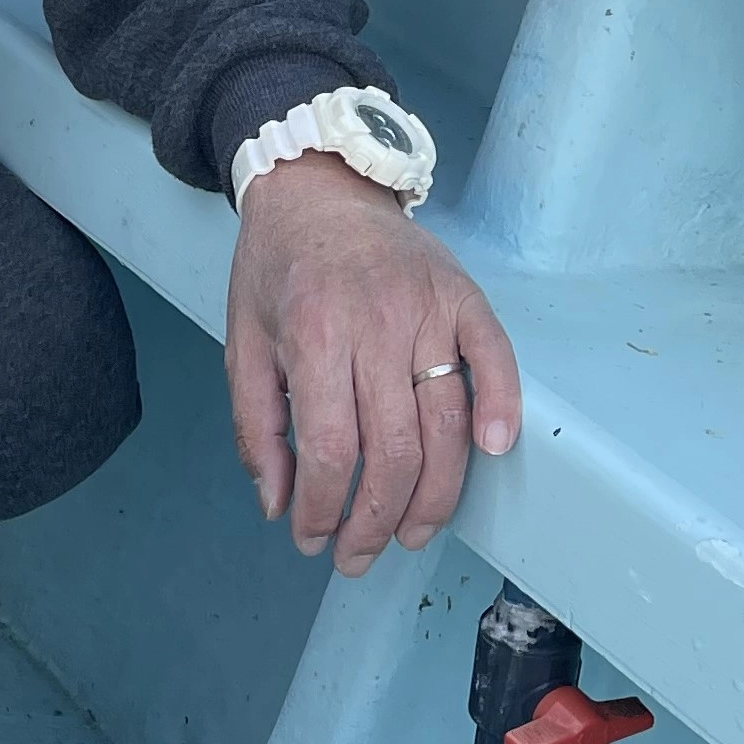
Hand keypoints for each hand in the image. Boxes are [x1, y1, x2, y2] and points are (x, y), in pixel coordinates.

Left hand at [224, 154, 520, 571]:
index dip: (325, 508)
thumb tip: (278, 504)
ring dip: (435, 495)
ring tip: (413, 533)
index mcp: (315, 336)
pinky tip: (492, 454)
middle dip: (377, 519)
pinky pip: (496, 361)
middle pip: (395, 449)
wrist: (319, 189)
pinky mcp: (466, 297)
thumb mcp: (243, 345)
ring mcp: (430, 310)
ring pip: (447, 424)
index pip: (332, 448)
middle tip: (360, 554)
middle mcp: (378, 324)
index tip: (313, 538)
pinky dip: (501, 409)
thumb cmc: (276, 271)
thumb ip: (257, 428)